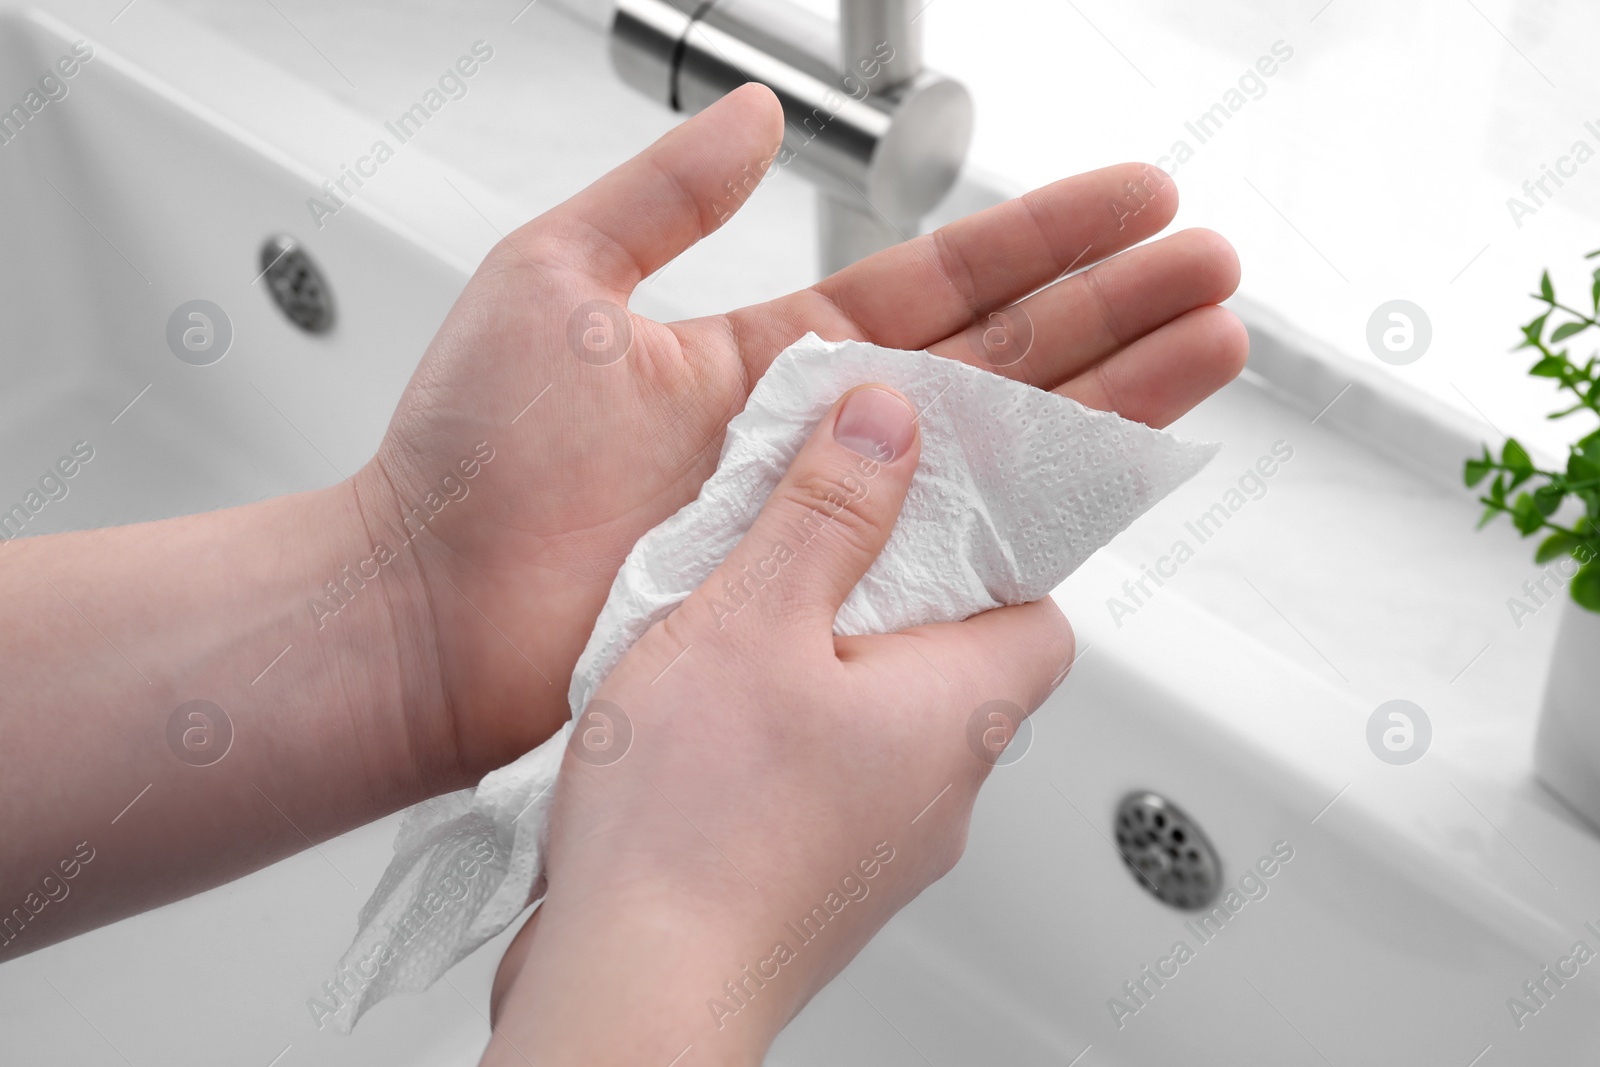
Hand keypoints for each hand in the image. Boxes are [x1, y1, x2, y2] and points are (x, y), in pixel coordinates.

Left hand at [353, 82, 1243, 781]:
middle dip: (1116, 309)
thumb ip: (666, 195)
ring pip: (1008, 447)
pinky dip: (1050, 509)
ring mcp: (839, 522)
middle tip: (1212, 268)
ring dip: (1116, 394)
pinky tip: (1127, 466)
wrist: (429, 610)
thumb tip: (749, 117)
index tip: (1132, 200)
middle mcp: (826, 439)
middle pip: (1006, 361)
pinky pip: (967, 550)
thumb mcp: (561, 277)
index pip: (942, 283)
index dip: (1043, 239)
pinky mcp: (836, 602)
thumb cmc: (471, 462)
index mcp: (776, 357)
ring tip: (1210, 343)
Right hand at [481, 383, 1073, 1064]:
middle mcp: (940, 790)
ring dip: (823, 666)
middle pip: (954, 659)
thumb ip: (829, 512)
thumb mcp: (755, 616)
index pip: (1041, 607)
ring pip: (880, 719)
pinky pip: (823, 776)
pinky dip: (782, 734)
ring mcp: (880, 847)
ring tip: (739, 628)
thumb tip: (891, 421)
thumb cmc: (698, 828)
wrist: (632, 990)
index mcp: (960, 712)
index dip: (991, 546)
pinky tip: (706, 720)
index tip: (924, 500)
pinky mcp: (814, 880)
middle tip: (807, 547)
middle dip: (884, 594)